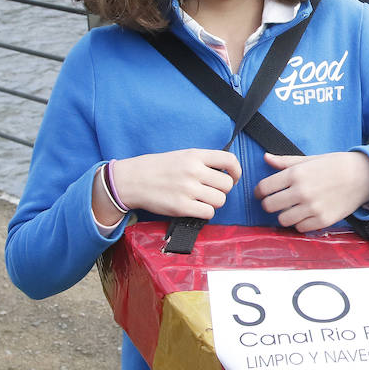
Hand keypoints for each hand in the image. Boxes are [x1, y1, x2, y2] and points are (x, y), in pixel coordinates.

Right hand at [102, 149, 240, 221]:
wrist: (132, 180)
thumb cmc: (157, 168)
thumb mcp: (182, 156)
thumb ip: (203, 162)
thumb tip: (225, 172)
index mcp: (195, 156)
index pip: (229, 161)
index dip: (236, 171)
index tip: (233, 177)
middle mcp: (194, 171)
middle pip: (227, 185)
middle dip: (222, 190)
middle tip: (211, 191)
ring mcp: (188, 189)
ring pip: (220, 200)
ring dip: (214, 203)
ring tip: (201, 200)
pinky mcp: (181, 207)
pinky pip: (208, 213)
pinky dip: (205, 213)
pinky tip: (196, 208)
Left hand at [256, 151, 368, 231]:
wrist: (363, 176)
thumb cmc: (336, 165)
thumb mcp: (310, 159)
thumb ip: (286, 162)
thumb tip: (266, 158)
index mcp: (296, 174)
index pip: (264, 188)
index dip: (259, 192)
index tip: (261, 193)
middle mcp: (302, 191)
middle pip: (269, 206)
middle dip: (269, 204)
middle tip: (276, 202)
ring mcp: (312, 208)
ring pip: (282, 219)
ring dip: (284, 215)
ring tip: (292, 209)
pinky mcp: (322, 220)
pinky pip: (300, 228)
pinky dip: (300, 223)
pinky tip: (305, 214)